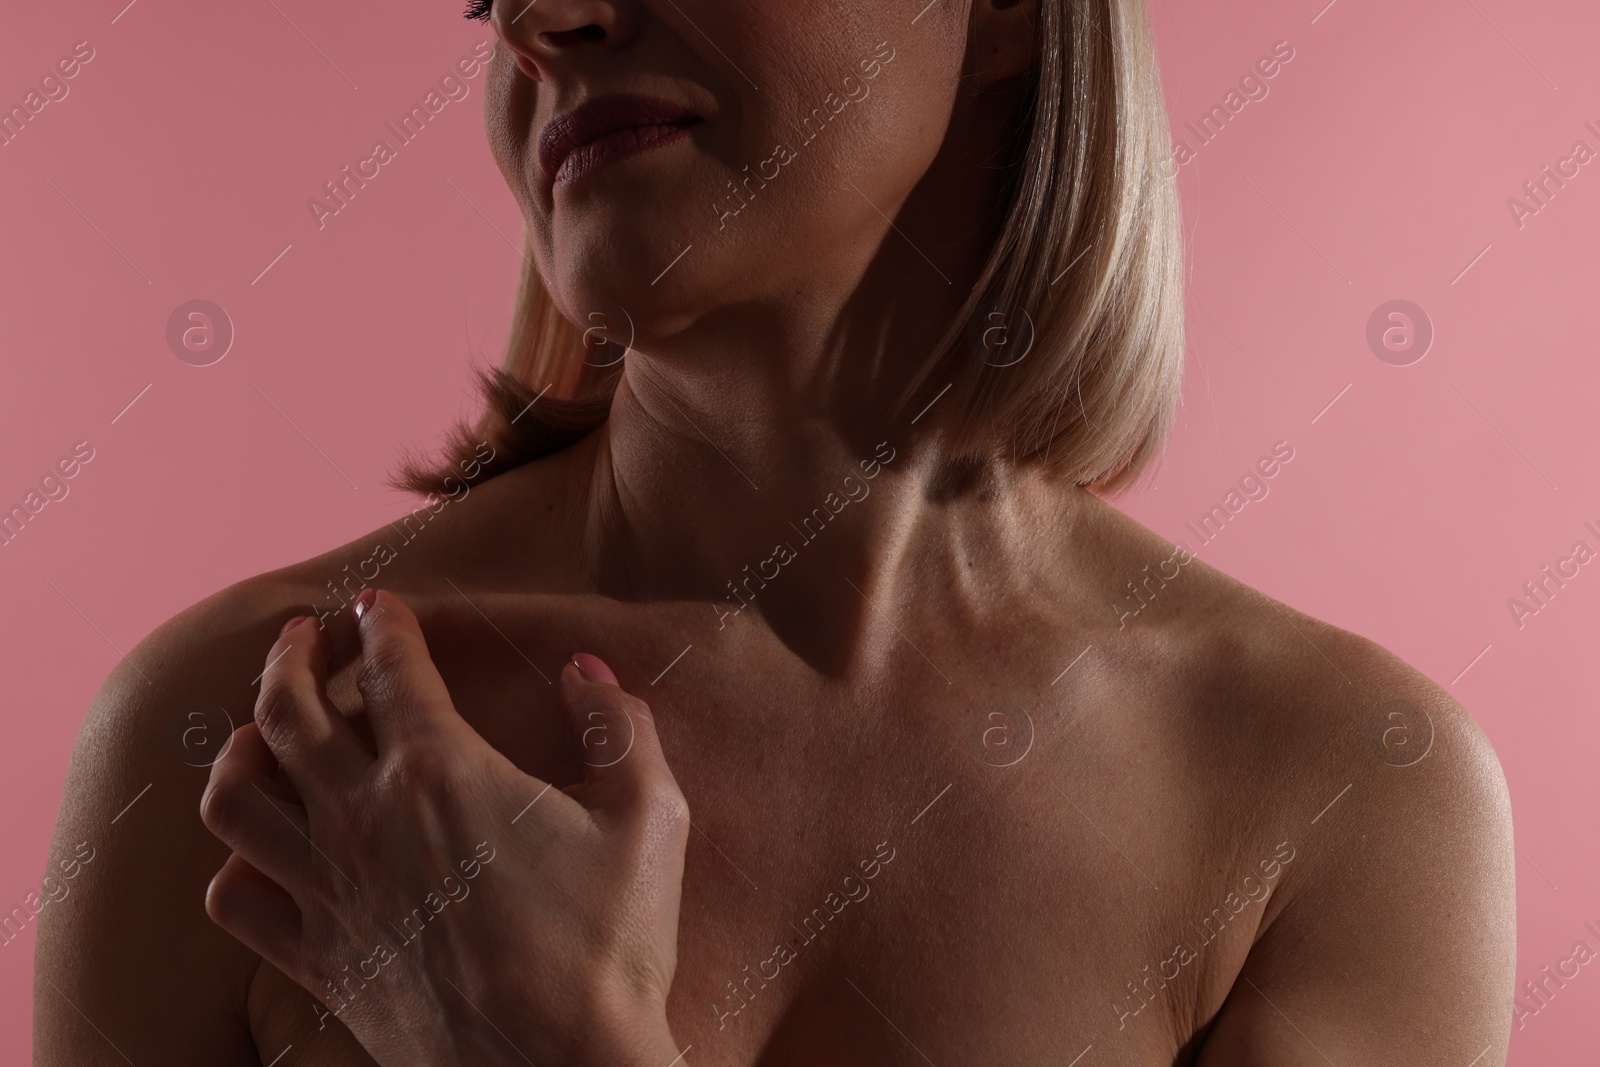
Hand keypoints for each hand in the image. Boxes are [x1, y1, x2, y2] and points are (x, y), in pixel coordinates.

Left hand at [199, 589, 689, 1066]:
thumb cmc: (610, 947)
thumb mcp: (650, 816)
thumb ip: (618, 727)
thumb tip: (587, 671)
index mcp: (441, 771)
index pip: (388, 666)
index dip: (380, 622)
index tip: (377, 603)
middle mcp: (365, 820)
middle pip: (286, 712)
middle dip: (288, 657)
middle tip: (300, 637)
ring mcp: (330, 893)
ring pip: (236, 798)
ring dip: (241, 748)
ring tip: (261, 733)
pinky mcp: (319, 959)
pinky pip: (237, 897)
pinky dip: (236, 860)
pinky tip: (265, 848)